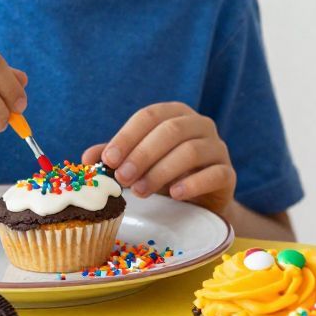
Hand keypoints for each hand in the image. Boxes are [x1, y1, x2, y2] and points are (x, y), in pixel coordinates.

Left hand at [85, 103, 234, 214]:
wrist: (200, 201)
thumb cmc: (166, 175)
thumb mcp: (138, 164)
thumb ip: (115, 158)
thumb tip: (87, 159)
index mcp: (176, 114)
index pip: (150, 116)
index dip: (127, 136)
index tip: (108, 160)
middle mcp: (200, 125)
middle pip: (171, 131)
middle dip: (142, 154)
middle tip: (122, 178)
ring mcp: (218, 148)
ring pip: (191, 151)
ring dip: (161, 171)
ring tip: (140, 191)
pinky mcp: (228, 173)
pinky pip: (214, 174)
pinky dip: (192, 184)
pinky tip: (174, 195)